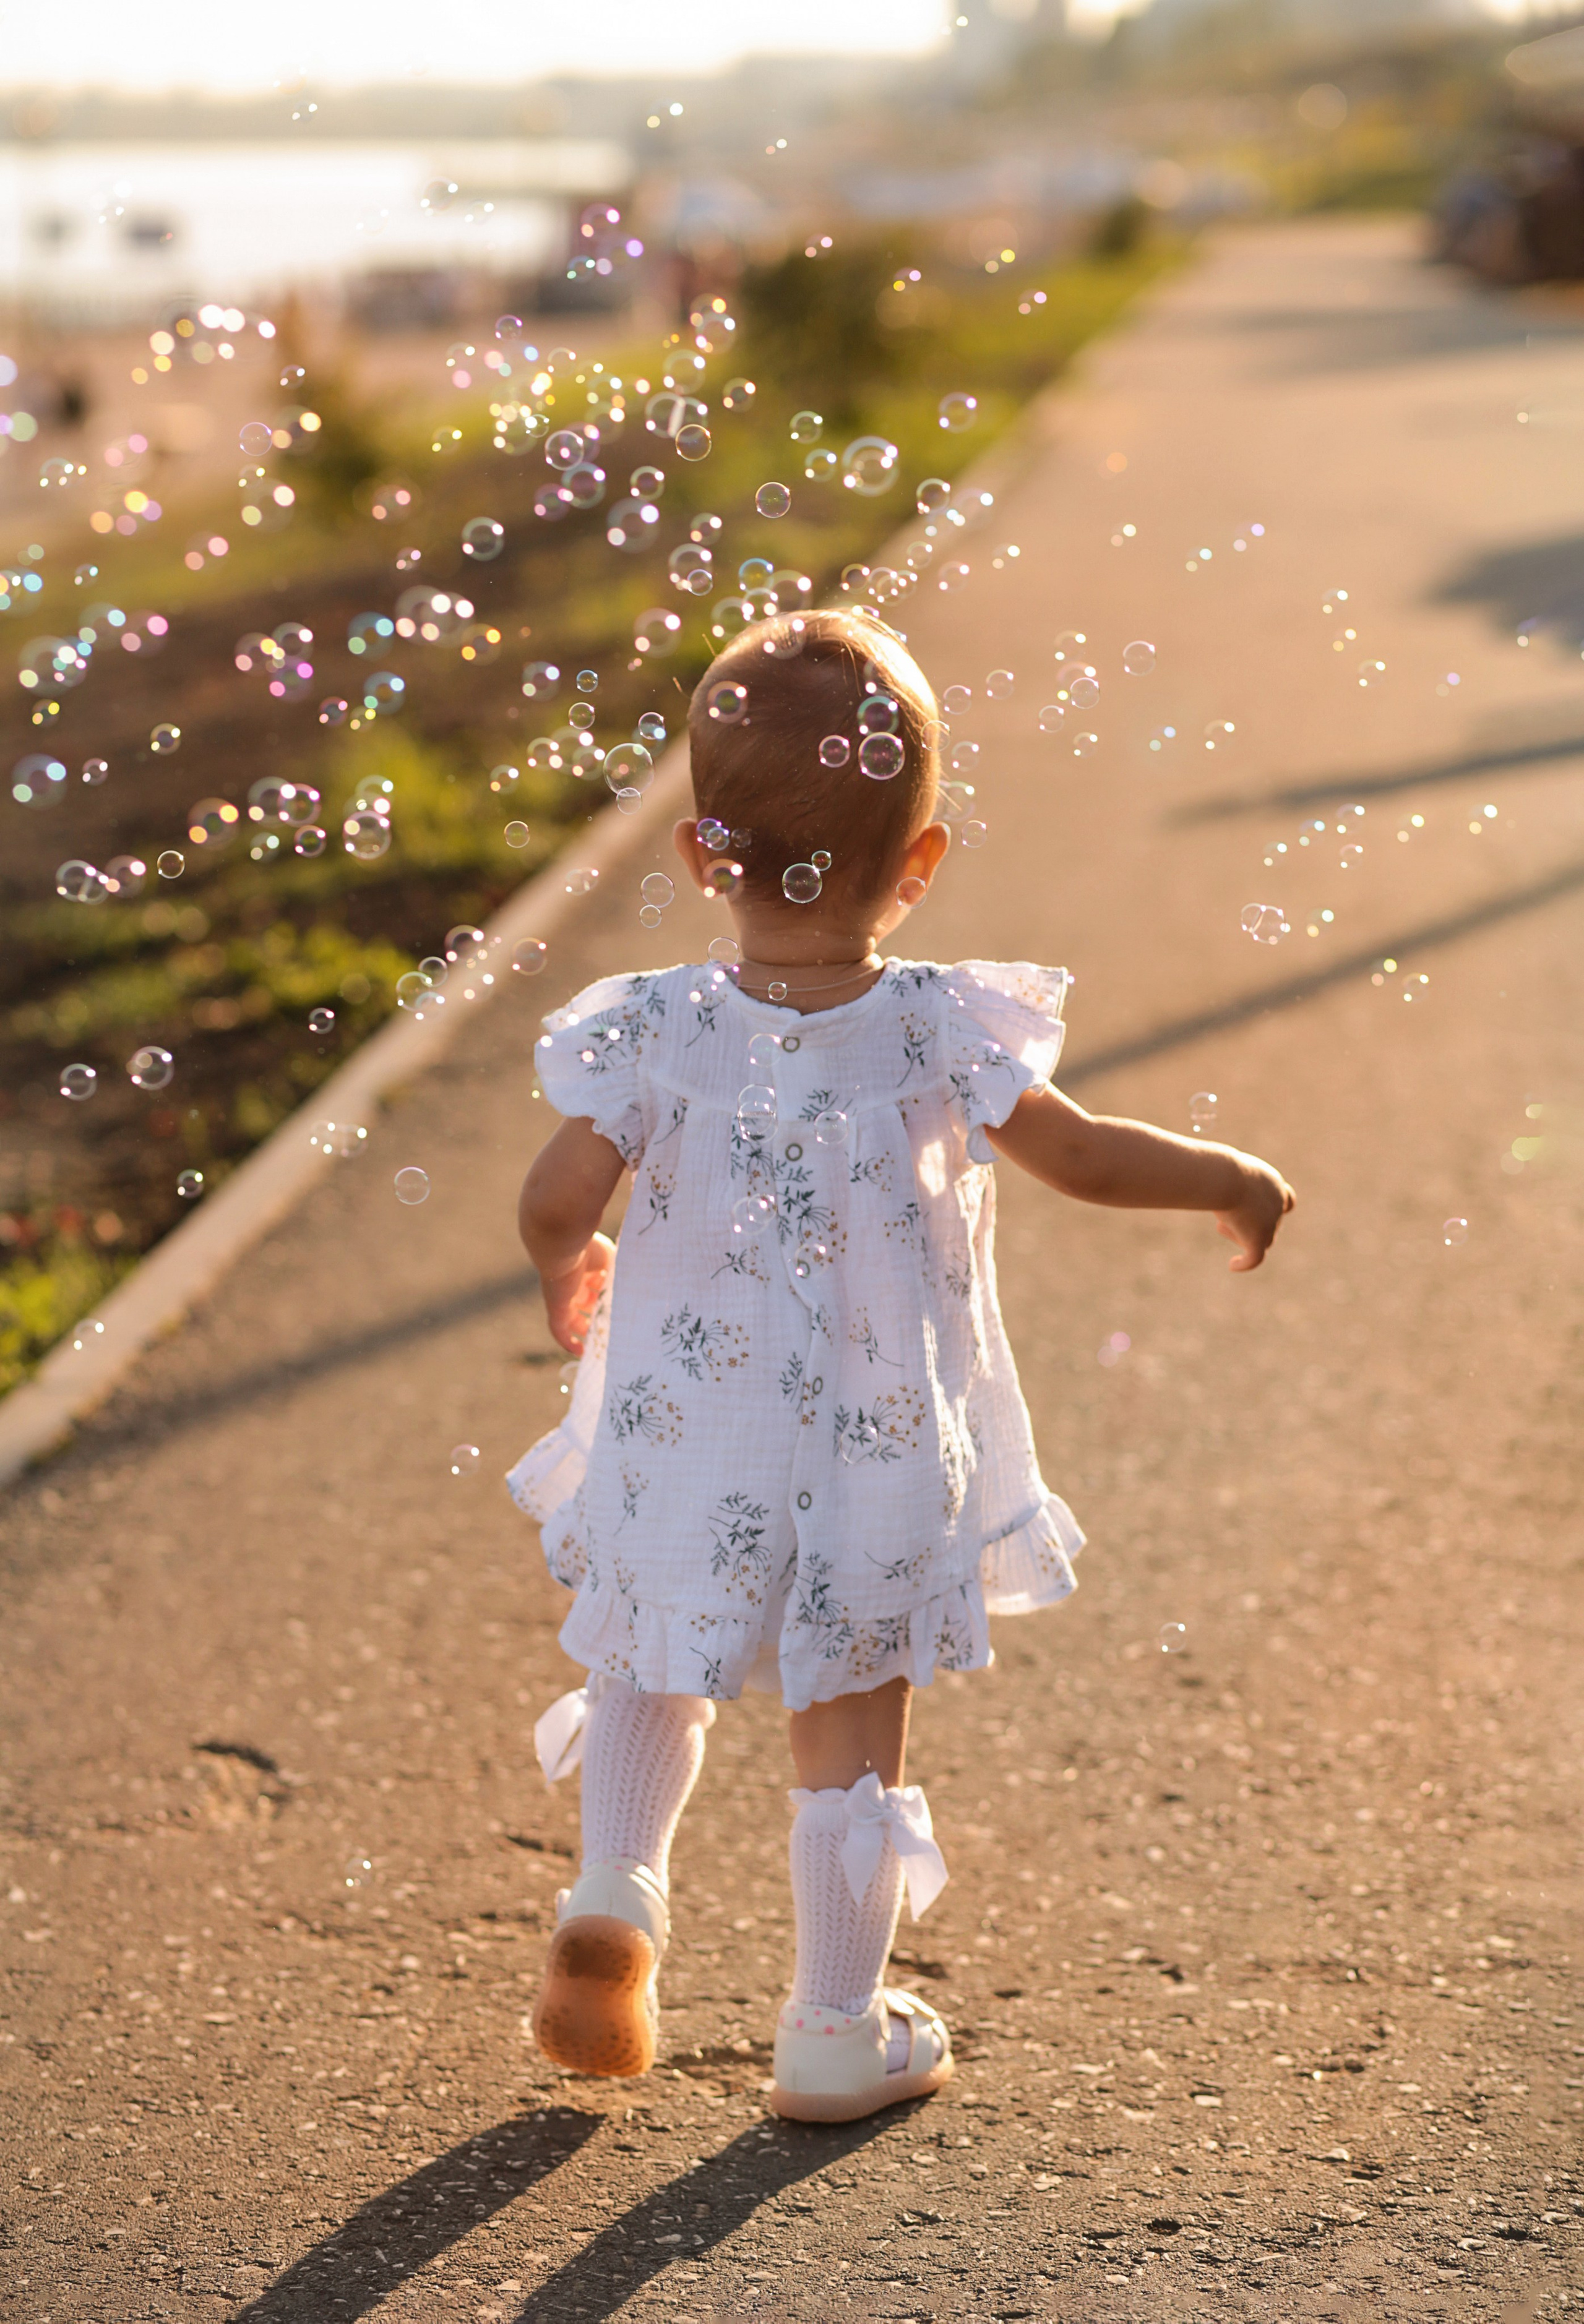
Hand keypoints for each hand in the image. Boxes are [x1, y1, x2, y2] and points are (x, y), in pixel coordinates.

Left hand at [541, 1233, 614, 1354]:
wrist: (564, 1246)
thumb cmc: (590, 1248)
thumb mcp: (613, 1261)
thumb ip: (622, 1273)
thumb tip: (642, 1283)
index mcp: (589, 1268)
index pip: (598, 1286)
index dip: (609, 1297)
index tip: (622, 1309)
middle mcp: (575, 1283)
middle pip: (587, 1303)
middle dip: (599, 1315)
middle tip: (615, 1328)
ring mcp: (564, 1296)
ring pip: (574, 1319)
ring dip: (587, 1330)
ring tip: (603, 1343)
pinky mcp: (556, 1308)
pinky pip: (558, 1329)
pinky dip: (568, 1341)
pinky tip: (581, 1352)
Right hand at [1214, 1158, 1294, 1272]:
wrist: (1224, 1177)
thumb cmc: (1218, 1168)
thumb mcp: (1222, 1169)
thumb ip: (1225, 1179)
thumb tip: (1216, 1184)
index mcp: (1273, 1183)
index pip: (1286, 1201)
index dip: (1275, 1209)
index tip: (1261, 1214)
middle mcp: (1277, 1203)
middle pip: (1271, 1223)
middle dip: (1250, 1222)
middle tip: (1225, 1215)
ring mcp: (1271, 1222)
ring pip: (1264, 1239)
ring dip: (1241, 1235)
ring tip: (1221, 1226)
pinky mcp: (1259, 1239)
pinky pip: (1255, 1258)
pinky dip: (1245, 1263)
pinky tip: (1233, 1265)